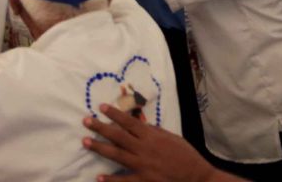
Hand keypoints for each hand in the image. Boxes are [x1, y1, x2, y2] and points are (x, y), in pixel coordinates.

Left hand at [82, 106, 219, 181]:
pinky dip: (111, 179)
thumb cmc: (185, 155)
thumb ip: (152, 131)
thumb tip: (137, 123)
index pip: (128, 121)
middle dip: (100, 128)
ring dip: (99, 148)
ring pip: (116, 155)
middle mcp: (144, 149)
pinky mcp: (144, 181)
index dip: (114, 114)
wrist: (197, 177)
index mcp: (151, 136)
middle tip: (85, 121)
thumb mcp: (170, 137)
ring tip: (85, 142)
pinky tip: (98, 177)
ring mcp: (143, 166)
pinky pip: (124, 180)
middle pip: (117, 136)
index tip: (101, 107)